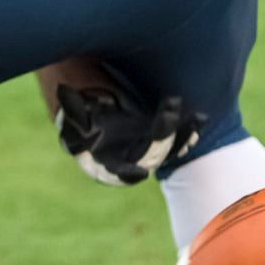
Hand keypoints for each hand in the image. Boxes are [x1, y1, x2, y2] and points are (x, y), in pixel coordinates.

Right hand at [55, 85, 204, 185]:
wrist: (98, 100)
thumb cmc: (80, 111)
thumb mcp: (73, 110)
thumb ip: (71, 106)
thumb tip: (65, 92)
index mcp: (103, 162)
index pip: (116, 172)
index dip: (127, 173)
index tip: (140, 173)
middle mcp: (129, 160)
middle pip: (150, 156)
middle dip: (163, 136)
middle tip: (169, 110)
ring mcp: (148, 150)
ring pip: (169, 149)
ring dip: (182, 135)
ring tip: (196, 117)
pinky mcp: (161, 138)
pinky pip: (178, 138)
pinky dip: (188, 129)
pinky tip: (200, 117)